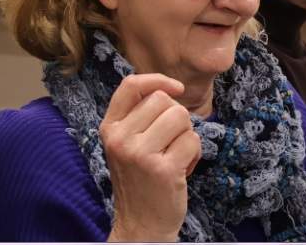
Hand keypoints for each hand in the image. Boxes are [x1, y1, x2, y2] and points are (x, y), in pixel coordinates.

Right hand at [101, 73, 200, 241]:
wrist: (141, 225)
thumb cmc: (139, 180)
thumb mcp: (125, 144)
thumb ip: (137, 116)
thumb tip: (168, 88)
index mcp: (109, 128)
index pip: (131, 85)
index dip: (157, 80)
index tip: (177, 88)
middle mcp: (120, 138)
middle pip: (163, 100)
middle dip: (176, 117)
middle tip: (170, 141)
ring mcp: (140, 154)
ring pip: (181, 117)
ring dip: (187, 135)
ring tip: (176, 155)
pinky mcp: (163, 169)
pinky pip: (193, 141)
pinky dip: (195, 154)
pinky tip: (183, 169)